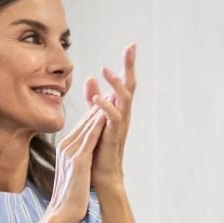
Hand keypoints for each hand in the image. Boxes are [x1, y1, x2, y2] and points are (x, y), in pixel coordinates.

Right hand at [44, 106, 107, 222]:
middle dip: (98, 104)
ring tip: (113, 95)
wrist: (62, 213)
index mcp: (64, 148)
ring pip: (88, 126)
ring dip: (100, 109)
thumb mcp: (73, 172)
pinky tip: (107, 114)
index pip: (81, 125)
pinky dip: (99, 125)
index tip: (106, 98)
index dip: (94, 111)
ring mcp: (71, 153)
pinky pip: (90, 138)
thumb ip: (77, 158)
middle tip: (112, 88)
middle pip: (84, 121)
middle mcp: (66, 147)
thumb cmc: (69, 196)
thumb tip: (84, 154)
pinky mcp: (78, 160)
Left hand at [83, 43, 135, 190]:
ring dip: (116, 84)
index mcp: (118, 109)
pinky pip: (112, 119)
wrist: (101, 177)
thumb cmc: (98, 149)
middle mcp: (123, 115)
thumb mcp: (95, 119)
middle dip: (130, 66)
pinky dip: (105, 107)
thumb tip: (92, 78)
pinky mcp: (112, 137)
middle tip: (131, 47)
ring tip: (106, 69)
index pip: (124, 83)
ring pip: (124, 100)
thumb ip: (94, 100)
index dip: (127, 65)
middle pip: (129, 86)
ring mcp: (119, 126)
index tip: (131, 45)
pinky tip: (97, 98)